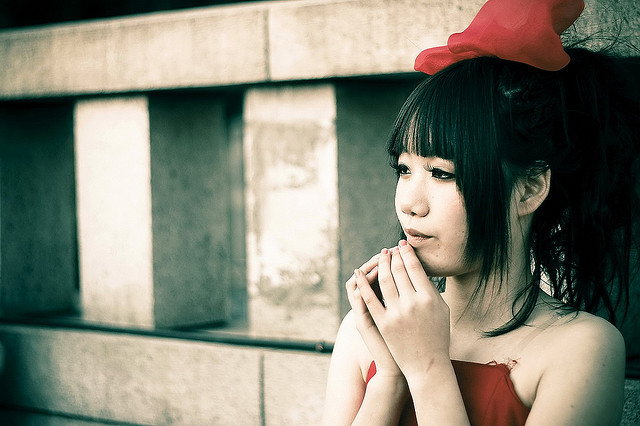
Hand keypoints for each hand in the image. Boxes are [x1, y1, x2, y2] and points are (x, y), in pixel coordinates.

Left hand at [356, 241, 450, 379]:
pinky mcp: (382, 323)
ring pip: (384, 279)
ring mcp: (396, 313)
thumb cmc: (437, 336)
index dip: (407, 253)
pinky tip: (359, 272)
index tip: (402, 245)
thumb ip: (432, 289)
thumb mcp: (442, 310)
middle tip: (390, 249)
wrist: (426, 365)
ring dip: (380, 264)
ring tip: (380, 257)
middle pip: (398, 270)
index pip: (415, 267)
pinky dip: (363, 283)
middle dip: (393, 256)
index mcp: (429, 298)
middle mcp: (412, 303)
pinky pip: (369, 298)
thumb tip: (419, 268)